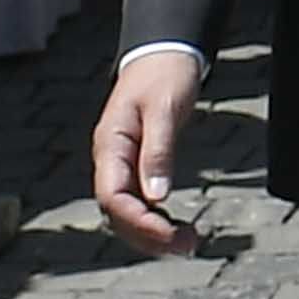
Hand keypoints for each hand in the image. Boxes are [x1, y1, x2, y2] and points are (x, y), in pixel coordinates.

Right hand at [89, 44, 208, 250]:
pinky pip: (138, 203)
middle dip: (149, 235)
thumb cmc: (164, 75)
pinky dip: (155, 220)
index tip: (170, 235)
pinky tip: (177, 229)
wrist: (164, 52)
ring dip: (152, 233)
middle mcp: (110, 160)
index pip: (113, 198)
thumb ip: (158, 152)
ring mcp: (121, 165)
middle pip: (117, 214)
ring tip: (188, 244)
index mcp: (110, 146)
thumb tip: (157, 197)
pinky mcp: (136, 166)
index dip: (139, 222)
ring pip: (126, 213)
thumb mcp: (164, 109)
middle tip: (188, 246)